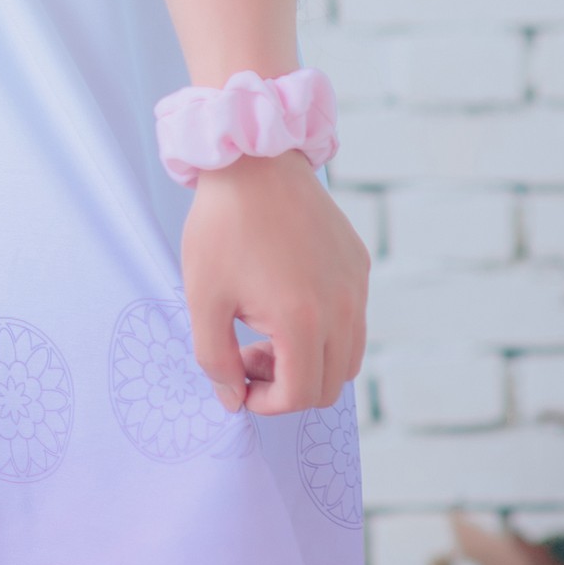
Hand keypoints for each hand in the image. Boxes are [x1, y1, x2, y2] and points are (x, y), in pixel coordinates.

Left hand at [181, 152, 369, 417]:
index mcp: (302, 319)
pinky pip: (353, 321)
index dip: (264, 403)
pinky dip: (325, 331)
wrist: (253, 161)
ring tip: (268, 333)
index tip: (236, 381)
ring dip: (310, 363)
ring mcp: (356, 286)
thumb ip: (215, 360)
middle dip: (286, 386)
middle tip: (248, 355)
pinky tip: (286, 301)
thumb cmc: (222, 227)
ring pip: (348, 357)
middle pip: (329, 386)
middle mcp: (342, 307)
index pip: (299, 396)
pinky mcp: (359, 266)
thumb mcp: (203, 299)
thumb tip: (233, 400)